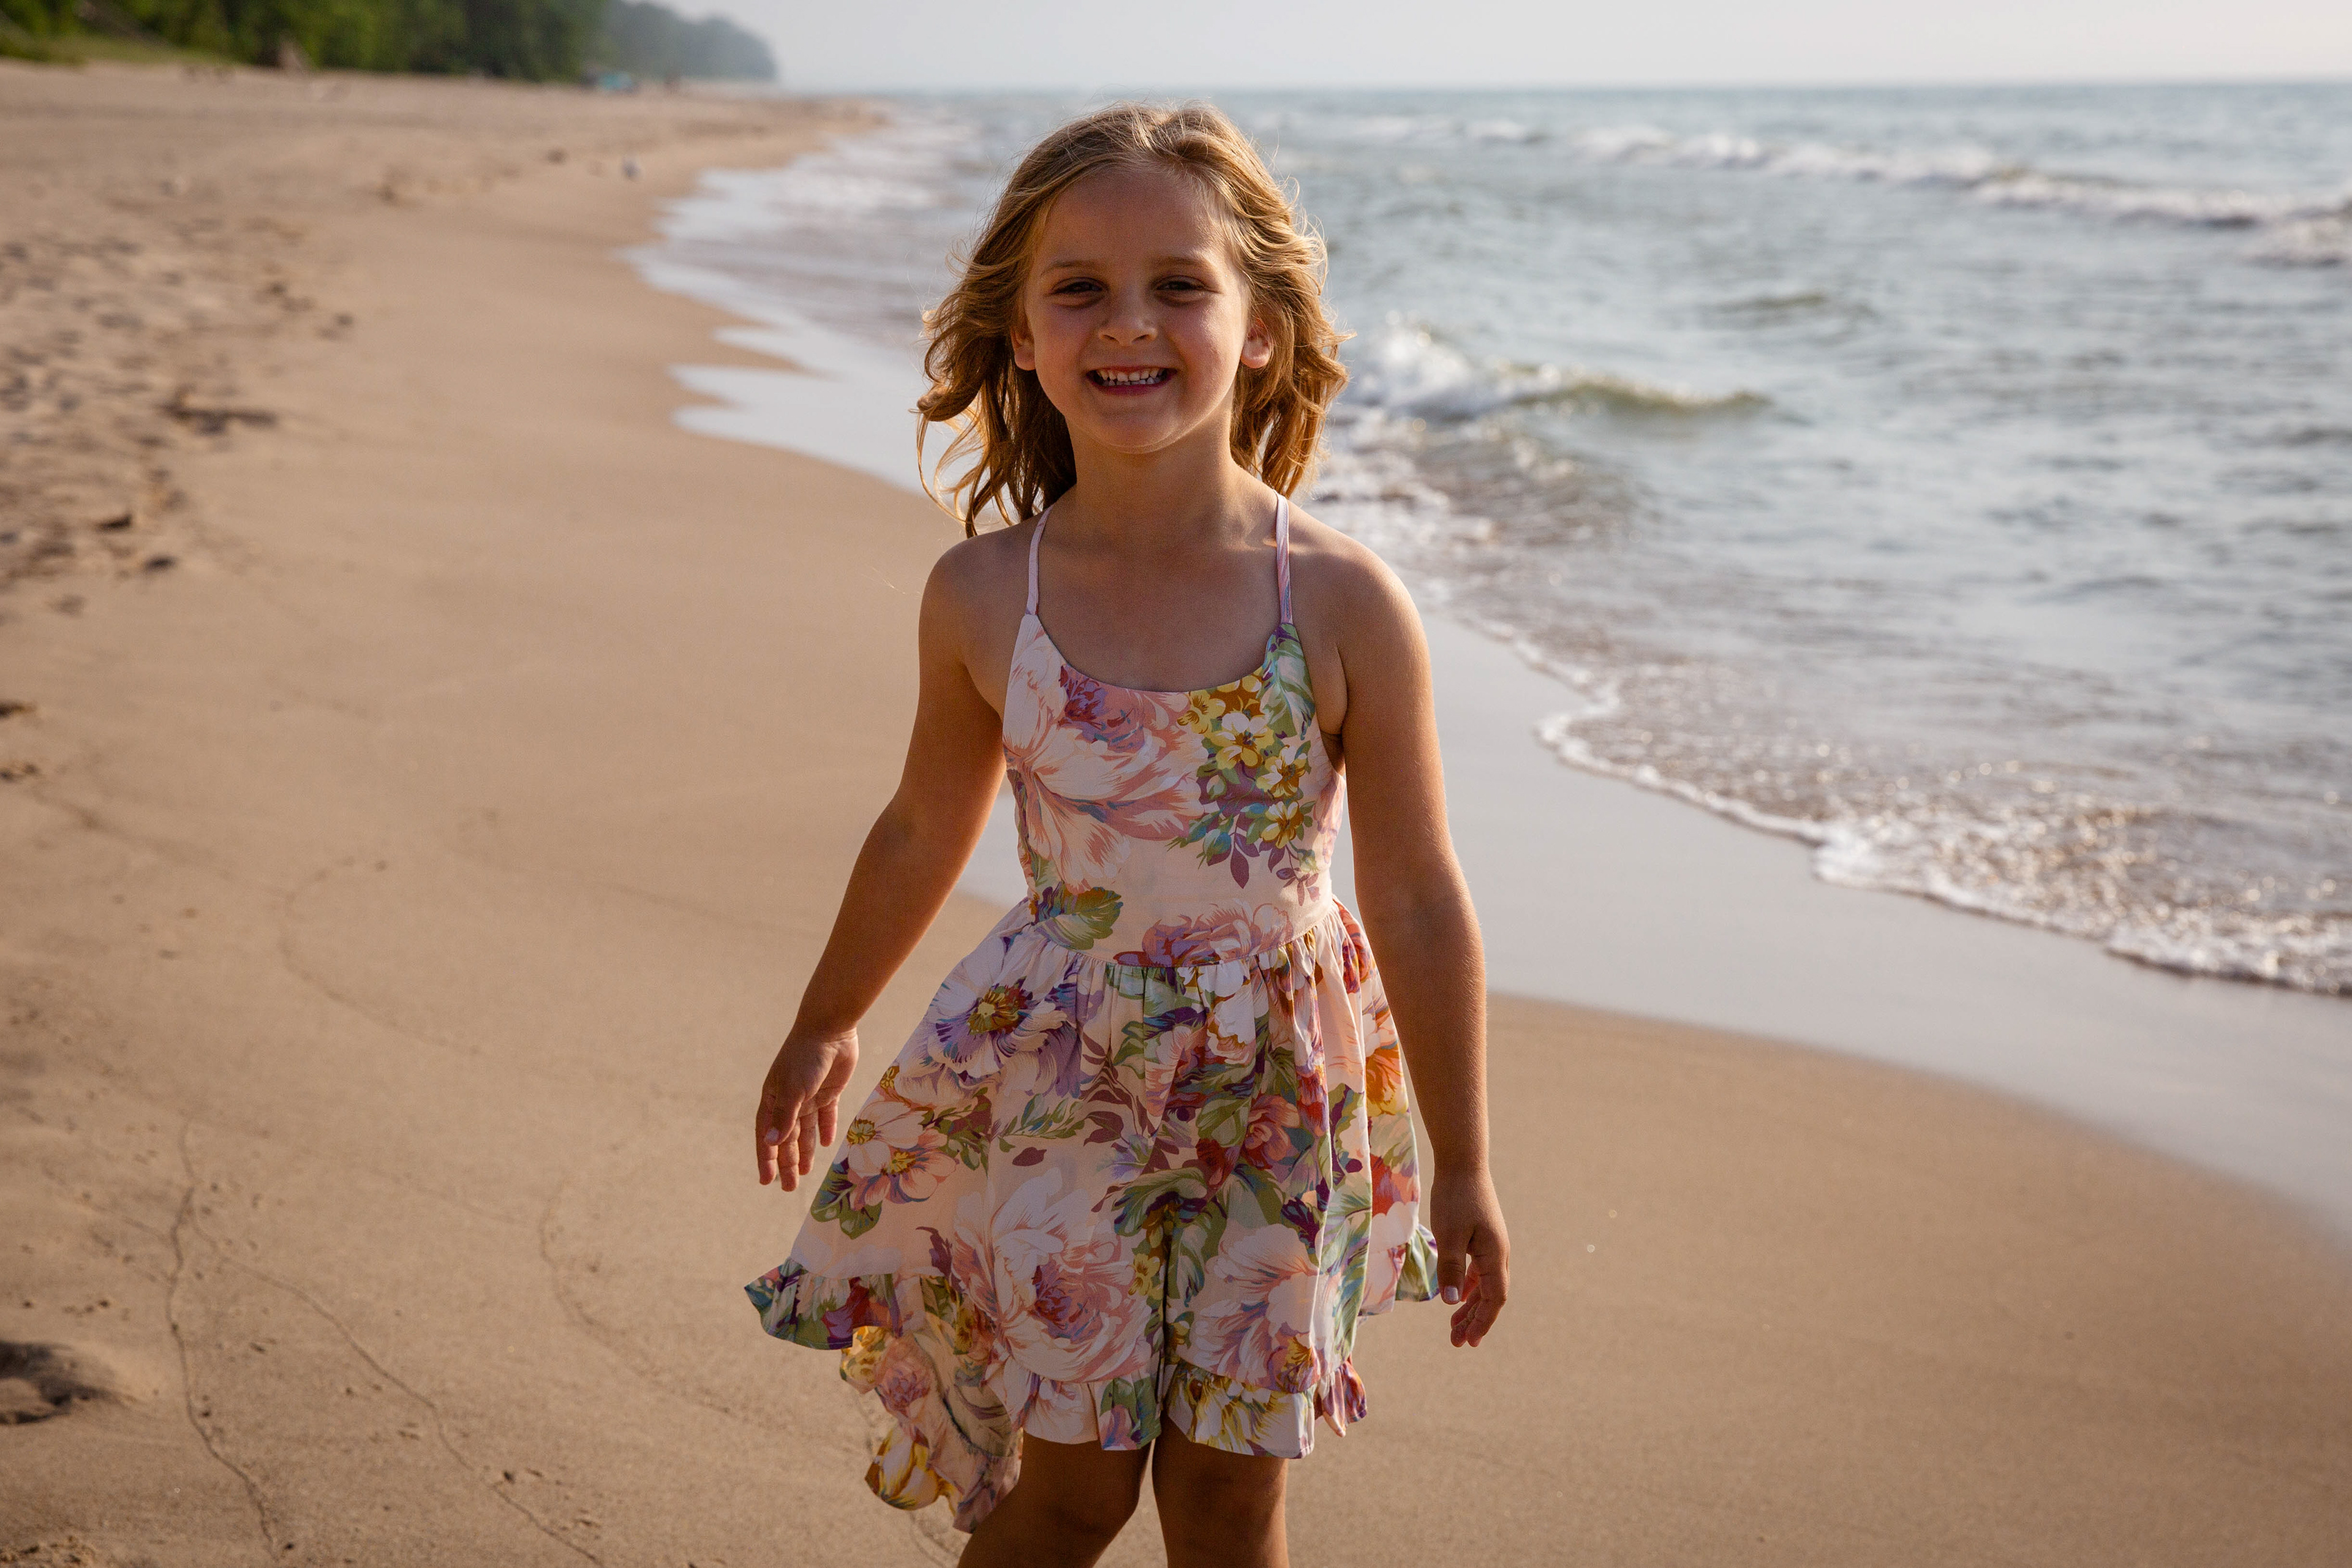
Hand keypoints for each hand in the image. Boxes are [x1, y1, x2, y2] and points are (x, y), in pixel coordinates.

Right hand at [754, 1027, 857, 1190]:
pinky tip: (825, 1145)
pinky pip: (826, 1115)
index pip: (767, 1135)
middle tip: (788, 1187)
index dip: (767, 1158)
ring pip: (805, 1130)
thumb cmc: (806, 1058)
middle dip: (787, 1162)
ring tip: (805, 1172)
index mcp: (773, 1099)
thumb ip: (785, 1117)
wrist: (830, 1028)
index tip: (766, 1181)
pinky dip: (825, 1129)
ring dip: (804, 1151)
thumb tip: (771, 1144)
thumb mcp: (794, 1090)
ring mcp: (809, 1095)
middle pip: (787, 1138)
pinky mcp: (829, 1089)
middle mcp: (789, 1099)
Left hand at [1429, 1168, 1508, 1347]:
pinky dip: (1468, 1287)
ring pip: (1484, 1285)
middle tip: (1458, 1343)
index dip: (1483, 1321)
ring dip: (1470, 1306)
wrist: (1463, 1162)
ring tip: (1455, 1328)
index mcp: (1495, 1255)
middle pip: (1490, 1296)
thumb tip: (1450, 1302)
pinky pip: (1478, 1271)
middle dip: (1475, 1320)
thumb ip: (1450, 1268)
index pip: (1494, 1298)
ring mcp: (1491, 1245)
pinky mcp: (1481, 1237)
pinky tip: (1456, 1297)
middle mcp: (1498, 1253)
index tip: (1469, 1341)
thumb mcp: (1449, 1234)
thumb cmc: (1455, 1197)